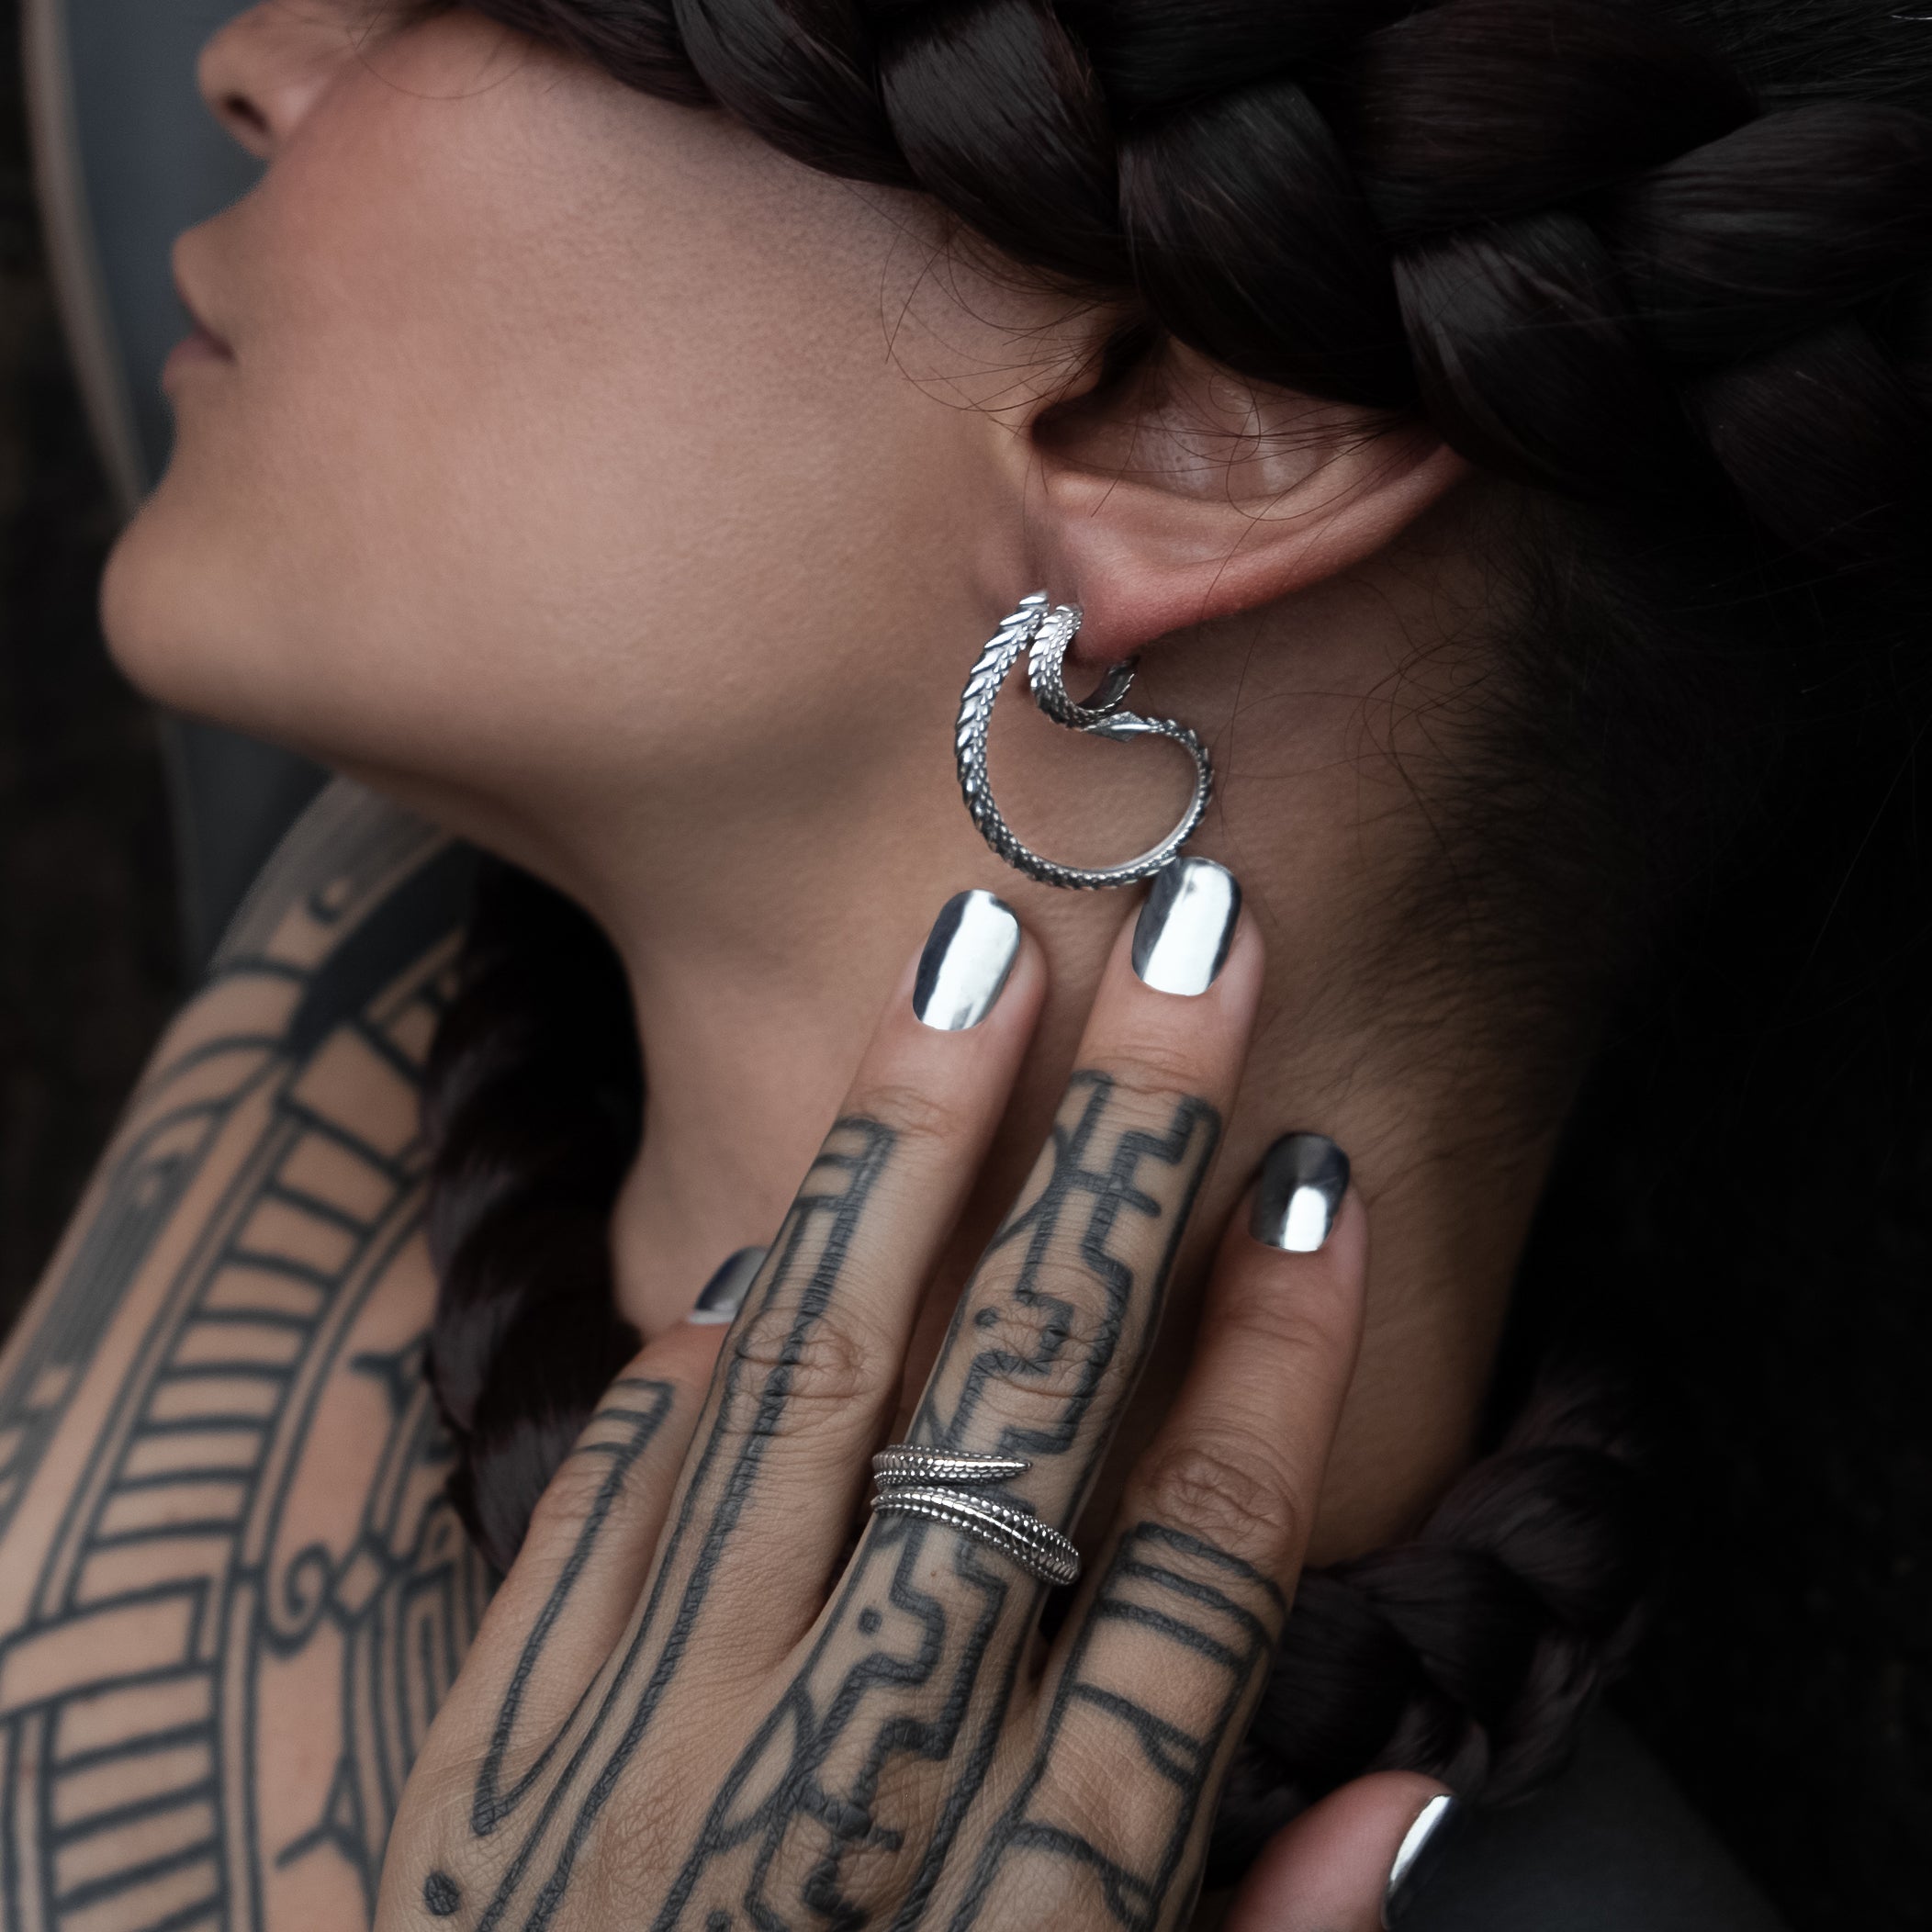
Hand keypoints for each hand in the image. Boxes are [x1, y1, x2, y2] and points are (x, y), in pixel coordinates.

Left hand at [379, 877, 1446, 1929]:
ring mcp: (638, 1755)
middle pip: (1013, 1420)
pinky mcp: (497, 1750)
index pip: (1182, 1593)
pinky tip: (788, 1209)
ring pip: (809, 1393)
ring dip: (909, 1155)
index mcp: (1000, 1923)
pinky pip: (615, 1497)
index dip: (1270, 1378)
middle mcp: (828, 1797)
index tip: (1323, 1190)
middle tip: (1195, 946)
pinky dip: (707, 1347)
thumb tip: (1391, 1800)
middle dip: (1119, 1162)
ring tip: (980, 960)